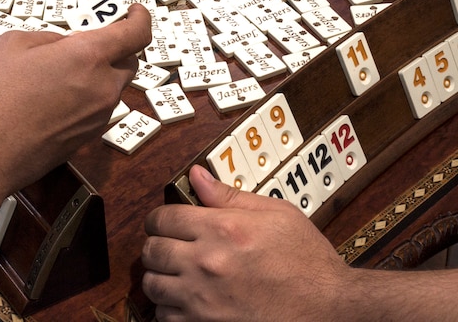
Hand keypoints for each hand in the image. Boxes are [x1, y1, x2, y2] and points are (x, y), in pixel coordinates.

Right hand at [0, 3, 151, 197]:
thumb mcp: (15, 43)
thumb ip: (51, 37)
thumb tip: (65, 46)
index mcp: (89, 56)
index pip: (137, 33)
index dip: (141, 18)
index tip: (135, 12)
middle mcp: (103, 86)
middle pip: (128, 61)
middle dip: (115, 48)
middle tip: (88, 44)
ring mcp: (99, 115)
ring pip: (112, 86)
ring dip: (98, 74)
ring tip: (60, 74)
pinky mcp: (89, 136)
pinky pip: (98, 107)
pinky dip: (87, 96)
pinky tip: (55, 99)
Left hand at [142, 164, 349, 320]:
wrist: (330, 307)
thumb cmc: (306, 261)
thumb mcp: (275, 213)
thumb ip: (228, 194)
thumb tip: (197, 175)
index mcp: (222, 229)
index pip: (163, 218)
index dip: (159, 218)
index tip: (164, 221)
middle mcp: (207, 264)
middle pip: (152, 251)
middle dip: (156, 245)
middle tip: (167, 245)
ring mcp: (204, 300)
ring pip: (153, 286)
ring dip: (159, 277)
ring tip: (174, 272)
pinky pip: (165, 318)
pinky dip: (169, 309)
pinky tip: (184, 300)